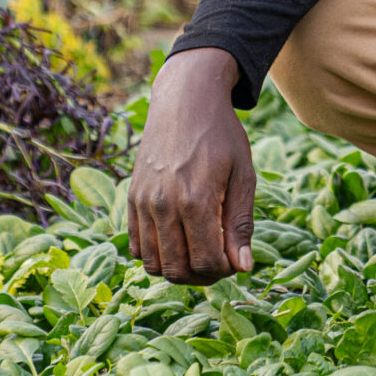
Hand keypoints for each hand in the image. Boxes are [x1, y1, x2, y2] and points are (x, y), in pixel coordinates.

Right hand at [128, 47, 257, 282]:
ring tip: (199, 252)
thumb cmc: (222, 134)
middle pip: (178, 271)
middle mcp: (164, 206)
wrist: (185, 99)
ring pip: (153, 264)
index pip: (207, 263)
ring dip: (177, 269)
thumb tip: (243, 267)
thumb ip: (241, 224)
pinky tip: (177, 240)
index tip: (236, 259)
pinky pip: (136, 246)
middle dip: (203, 276)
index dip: (226, 271)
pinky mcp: (132, 197)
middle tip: (219, 261)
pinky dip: (155, 254)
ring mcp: (143, 202)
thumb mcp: (243, 175)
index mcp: (196, 201)